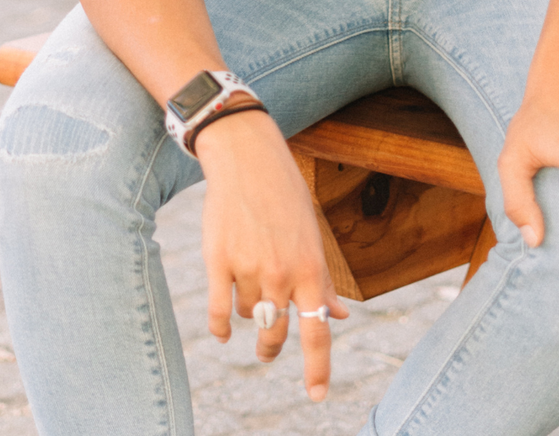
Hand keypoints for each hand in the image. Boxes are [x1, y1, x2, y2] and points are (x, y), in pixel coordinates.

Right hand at [192, 114, 348, 400]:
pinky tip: (224, 333)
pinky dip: (222, 327)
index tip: (316, 396)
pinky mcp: (218, 262)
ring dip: (250, 314)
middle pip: (277, 334)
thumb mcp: (313, 238)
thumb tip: (340, 316)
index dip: (318, 368)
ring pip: (249, 316)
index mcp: (311, 270)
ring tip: (251, 292)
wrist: (248, 161)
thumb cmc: (287, 200)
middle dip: (271, 349)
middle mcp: (282, 274)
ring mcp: (248, 269)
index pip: (317, 330)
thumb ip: (323, 283)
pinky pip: (220, 311)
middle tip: (267, 352)